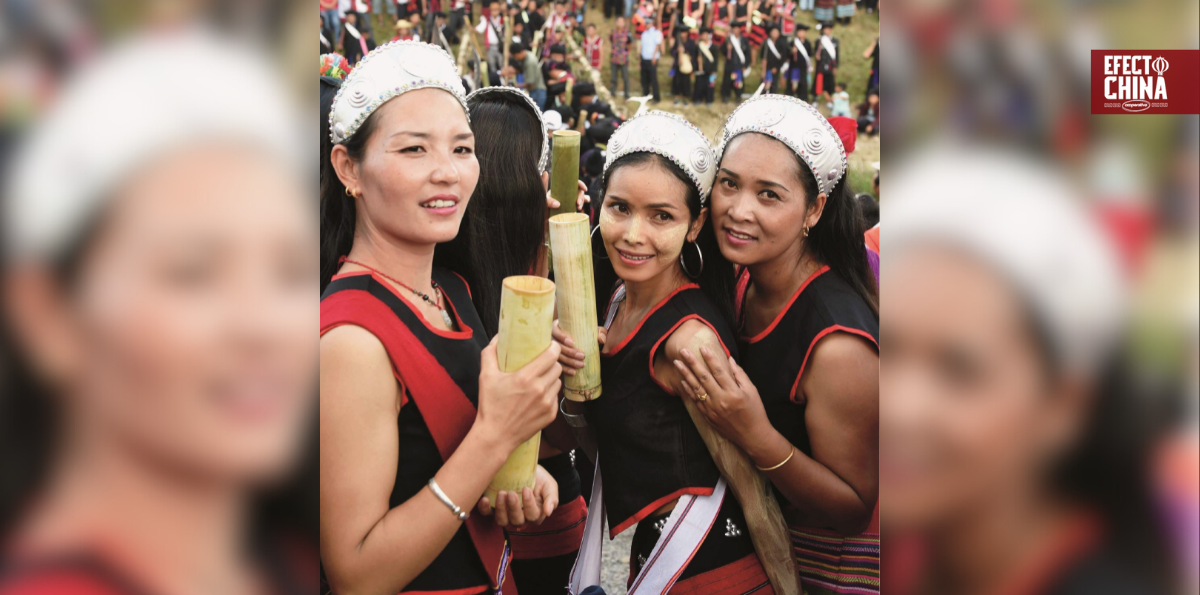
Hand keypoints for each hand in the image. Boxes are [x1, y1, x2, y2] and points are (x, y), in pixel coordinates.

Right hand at [476, 337, 562, 451]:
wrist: (495, 436)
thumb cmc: (490, 406)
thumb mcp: (486, 376)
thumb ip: (490, 353)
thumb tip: (497, 337)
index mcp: (526, 378)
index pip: (551, 356)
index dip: (553, 348)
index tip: (550, 346)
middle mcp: (540, 390)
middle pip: (557, 368)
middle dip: (551, 363)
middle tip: (542, 364)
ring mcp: (547, 404)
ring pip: (558, 382)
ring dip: (551, 378)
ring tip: (540, 380)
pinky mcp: (551, 415)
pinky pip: (556, 398)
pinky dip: (550, 394)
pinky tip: (538, 396)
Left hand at [476, 465, 558, 526]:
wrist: (524, 467)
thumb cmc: (539, 478)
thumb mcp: (550, 485)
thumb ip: (552, 498)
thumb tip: (548, 513)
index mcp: (535, 514)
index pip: (533, 516)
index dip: (529, 505)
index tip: (527, 489)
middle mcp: (520, 517)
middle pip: (517, 521)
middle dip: (513, 507)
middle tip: (511, 492)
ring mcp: (505, 514)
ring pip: (502, 521)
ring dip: (501, 509)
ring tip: (501, 493)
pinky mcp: (492, 508)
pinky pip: (486, 514)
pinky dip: (484, 508)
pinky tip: (485, 499)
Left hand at [543, 173, 590, 210]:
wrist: (542, 217)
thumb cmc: (541, 207)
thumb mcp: (543, 202)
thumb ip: (548, 201)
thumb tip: (558, 204)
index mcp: (560, 187)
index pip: (572, 182)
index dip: (580, 184)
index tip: (585, 189)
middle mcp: (565, 192)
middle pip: (578, 190)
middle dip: (581, 196)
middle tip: (577, 204)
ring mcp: (568, 198)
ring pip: (580, 196)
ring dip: (582, 200)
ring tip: (578, 207)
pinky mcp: (570, 206)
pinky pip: (579, 203)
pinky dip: (582, 203)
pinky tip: (581, 206)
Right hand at [552, 323, 605, 374]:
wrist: (578, 342)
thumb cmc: (583, 333)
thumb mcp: (591, 330)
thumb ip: (599, 331)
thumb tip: (601, 339)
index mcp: (557, 327)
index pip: (555, 330)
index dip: (562, 336)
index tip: (572, 343)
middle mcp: (551, 338)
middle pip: (556, 345)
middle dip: (569, 352)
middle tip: (582, 356)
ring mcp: (550, 350)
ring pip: (556, 357)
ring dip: (568, 362)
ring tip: (581, 365)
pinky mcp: (552, 360)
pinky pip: (556, 366)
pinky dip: (565, 369)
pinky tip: (573, 372)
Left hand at [672, 346, 771, 452]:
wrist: (752, 436)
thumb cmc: (755, 412)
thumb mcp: (752, 391)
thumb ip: (740, 374)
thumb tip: (729, 359)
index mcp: (733, 392)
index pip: (718, 371)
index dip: (710, 358)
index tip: (702, 347)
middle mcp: (721, 400)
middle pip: (703, 377)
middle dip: (692, 363)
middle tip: (683, 351)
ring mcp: (712, 409)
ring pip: (696, 388)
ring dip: (685, 374)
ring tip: (677, 363)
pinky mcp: (708, 416)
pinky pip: (696, 401)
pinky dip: (689, 390)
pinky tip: (683, 381)